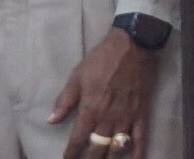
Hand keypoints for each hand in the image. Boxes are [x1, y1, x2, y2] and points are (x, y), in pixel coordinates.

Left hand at [51, 27, 159, 157]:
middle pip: (96, 149)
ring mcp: (126, 117)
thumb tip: (51, 120)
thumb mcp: (77, 75)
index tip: (67, 158)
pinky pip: (140, 138)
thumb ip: (65, 100)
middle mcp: (108, 118)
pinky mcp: (141, 113)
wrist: (133, 45)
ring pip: (116, 148)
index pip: (78, 139)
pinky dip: (138, 153)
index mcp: (90, 108)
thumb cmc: (102, 59)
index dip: (71, 152)